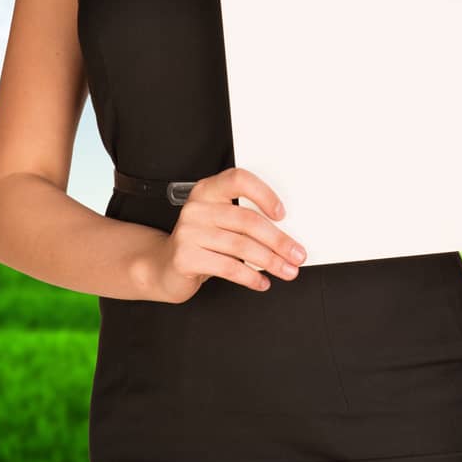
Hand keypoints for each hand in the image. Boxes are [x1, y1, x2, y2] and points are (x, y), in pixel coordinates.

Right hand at [145, 166, 307, 302]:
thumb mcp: (221, 222)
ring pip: (241, 246)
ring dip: (271, 261)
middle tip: (297, 254)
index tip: (283, 214)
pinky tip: (262, 282)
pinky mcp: (185, 257)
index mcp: (208, 190)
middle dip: (279, 241)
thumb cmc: (202, 242)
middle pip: (247, 221)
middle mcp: (197, 208)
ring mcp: (188, 232)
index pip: (239, 180)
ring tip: (287, 271)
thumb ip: (245, 219)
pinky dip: (250, 277)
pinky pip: (228, 267)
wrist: (163, 266)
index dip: (264, 194)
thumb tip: (287, 236)